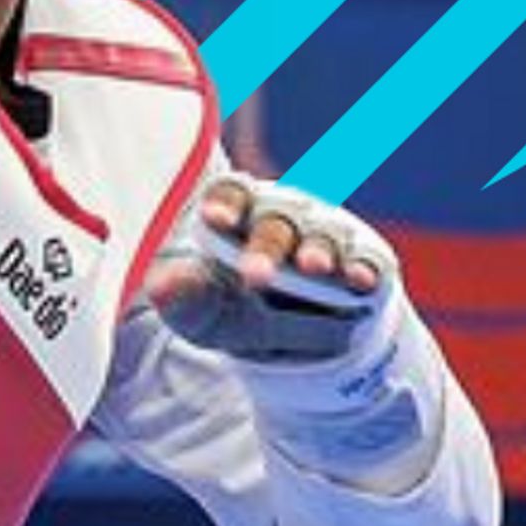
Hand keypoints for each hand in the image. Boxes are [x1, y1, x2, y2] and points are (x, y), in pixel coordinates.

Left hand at [144, 170, 393, 367]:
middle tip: (255, 276)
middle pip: (275, 221)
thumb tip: (160, 286)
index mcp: (236, 214)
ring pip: (323, 235)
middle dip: (267, 246)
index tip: (212, 219)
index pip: (231, 193)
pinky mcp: (365, 259)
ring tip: (315, 268)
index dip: (224, 203)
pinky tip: (360, 281)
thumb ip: (183, 296)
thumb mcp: (201, 309)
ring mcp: (326, 234)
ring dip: (319, 251)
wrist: (285, 333)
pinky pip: (366, 259)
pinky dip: (364, 268)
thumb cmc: (229, 304)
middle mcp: (283, 216)